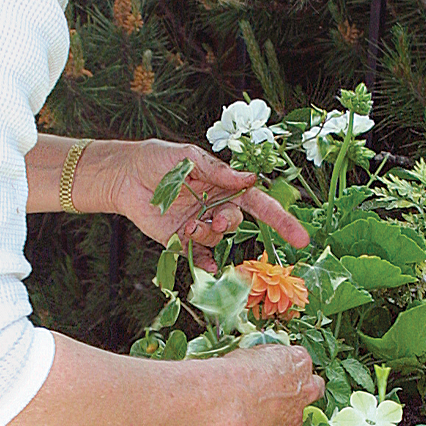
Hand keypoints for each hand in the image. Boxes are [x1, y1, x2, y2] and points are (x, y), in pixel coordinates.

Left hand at [89, 139, 308, 269]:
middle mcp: (216, 207)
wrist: (124, 175)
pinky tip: (205, 266)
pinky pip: (200, 256)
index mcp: (225, 186)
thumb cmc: (158, 159)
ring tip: (187, 224)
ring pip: (216, 238)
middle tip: (215, 219)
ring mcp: (199, 224)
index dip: (282, 220)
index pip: (260, 204)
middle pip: (236, 222)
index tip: (301, 237)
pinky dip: (205, 264)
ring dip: (207, 233)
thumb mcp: (189, 158)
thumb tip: (249, 179)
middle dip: (229, 222)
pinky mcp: (180, 240)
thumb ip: (218, 172)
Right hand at [217, 345, 324, 425]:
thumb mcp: (256, 352)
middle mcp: (304, 390)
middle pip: (313, 391)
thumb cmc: (240, 369)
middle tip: (284, 394)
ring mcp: (293, 415)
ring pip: (300, 422)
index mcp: (300, 362)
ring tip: (275, 421)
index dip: (291, 369)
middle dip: (301, 394)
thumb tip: (261, 363)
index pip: (303, 363)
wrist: (231, 395)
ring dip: (290, 421)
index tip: (279, 370)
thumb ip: (267, 359)